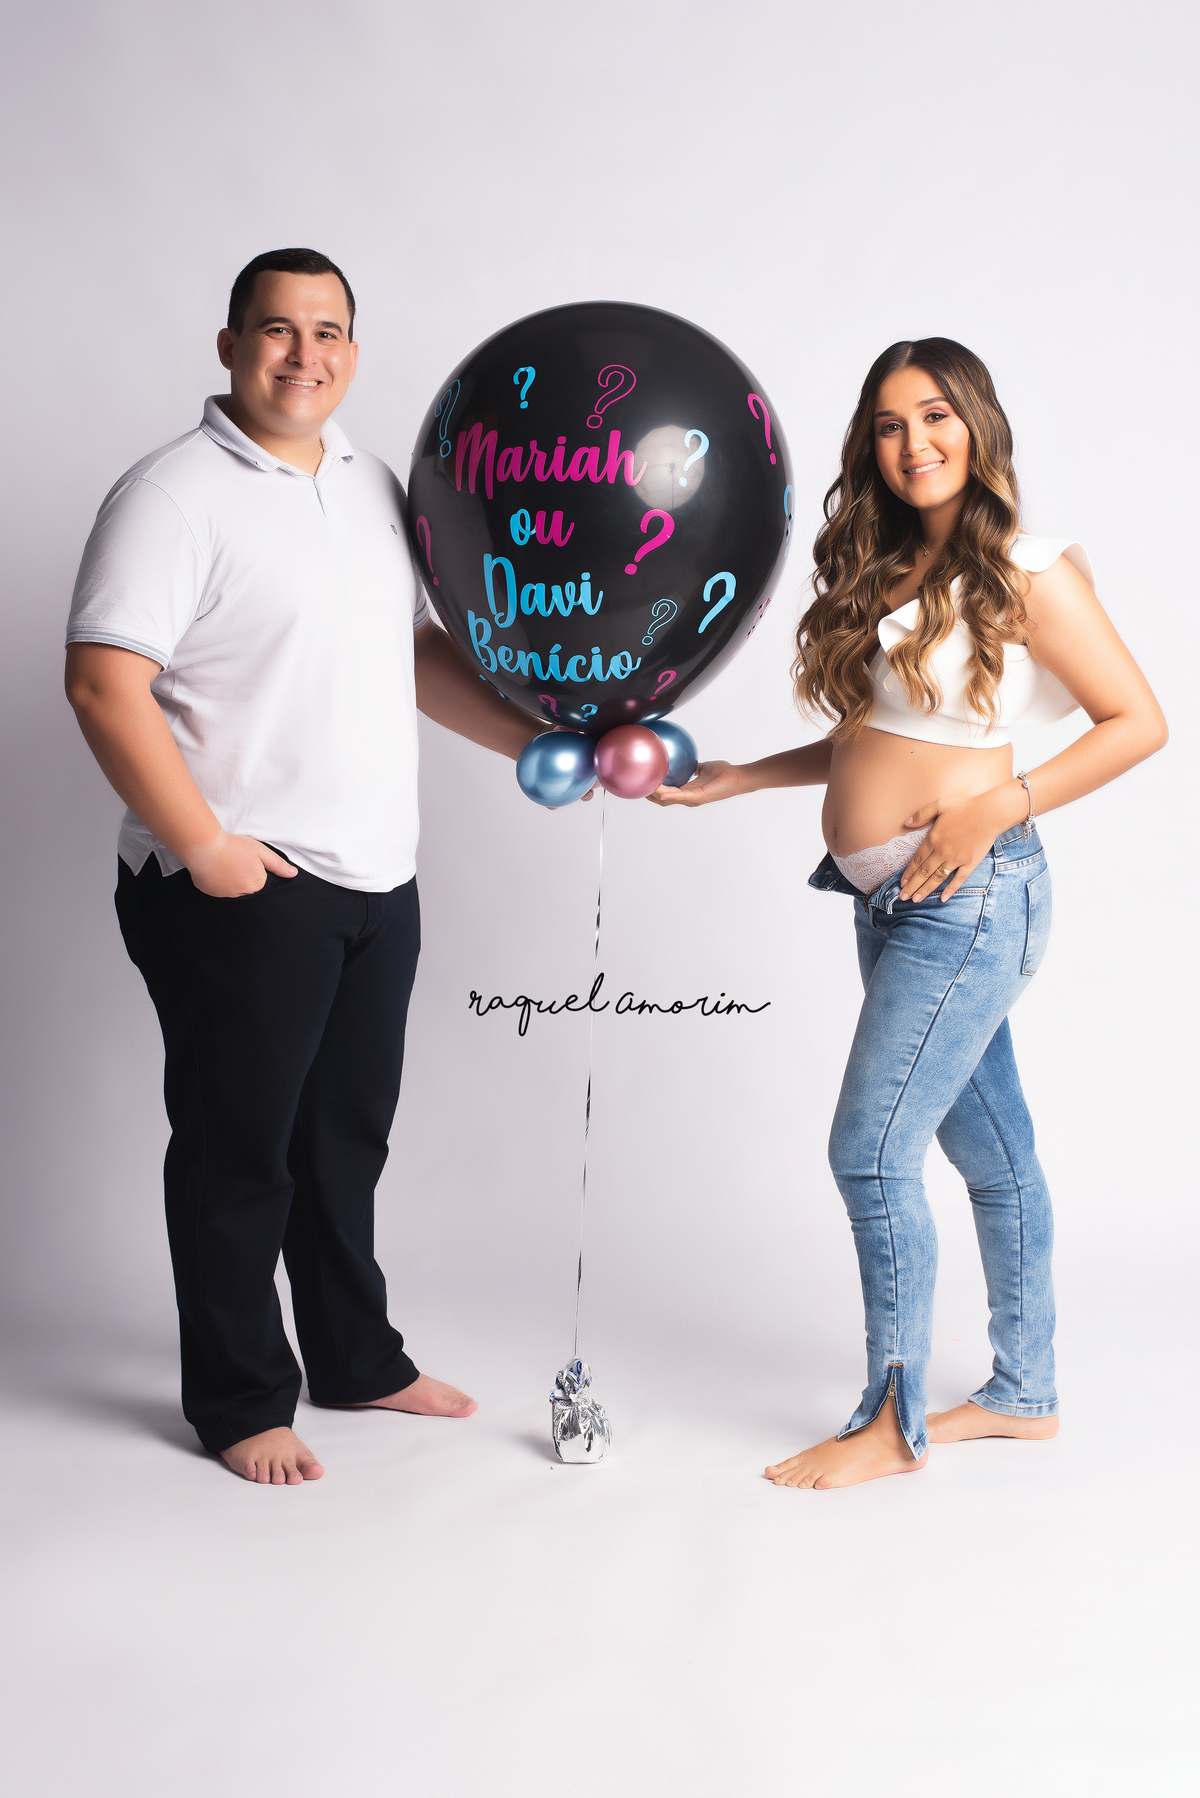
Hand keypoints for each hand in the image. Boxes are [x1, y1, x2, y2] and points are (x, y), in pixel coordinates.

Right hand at [185, 831, 297, 896]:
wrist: (205, 847)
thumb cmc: (233, 846)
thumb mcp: (260, 851)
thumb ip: (278, 864)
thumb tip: (293, 874)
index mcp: (257, 884)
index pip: (261, 883)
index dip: (255, 870)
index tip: (247, 861)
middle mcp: (243, 894)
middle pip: (248, 888)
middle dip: (244, 877)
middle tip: (234, 862)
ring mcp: (226, 896)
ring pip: (233, 891)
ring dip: (230, 882)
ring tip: (224, 865)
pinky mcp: (211, 895)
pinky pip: (218, 891)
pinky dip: (217, 883)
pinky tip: (215, 871)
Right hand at [646, 760, 746, 806]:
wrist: (737, 777)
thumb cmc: (724, 773)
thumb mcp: (704, 768)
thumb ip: (695, 767)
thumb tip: (689, 761)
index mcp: (687, 791)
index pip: (666, 795)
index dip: (653, 791)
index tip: (643, 784)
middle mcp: (688, 798)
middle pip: (662, 801)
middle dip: (649, 795)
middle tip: (637, 787)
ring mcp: (692, 799)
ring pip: (668, 800)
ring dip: (655, 795)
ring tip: (644, 788)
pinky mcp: (698, 797)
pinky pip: (680, 796)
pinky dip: (669, 795)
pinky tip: (659, 792)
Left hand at [898, 789, 1015, 902]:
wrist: (990, 813)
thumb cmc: (965, 806)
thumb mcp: (939, 805)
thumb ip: (921, 815)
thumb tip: (906, 823)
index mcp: (933, 839)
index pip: (916, 860)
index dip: (908, 872)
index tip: (901, 883)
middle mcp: (942, 852)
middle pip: (924, 872)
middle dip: (912, 886)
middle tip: (903, 897)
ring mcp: (956, 859)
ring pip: (937, 878)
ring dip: (925, 890)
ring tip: (916, 900)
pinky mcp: (970, 863)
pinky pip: (958, 879)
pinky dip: (950, 889)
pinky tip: (943, 898)